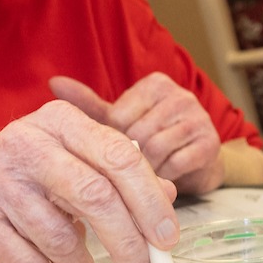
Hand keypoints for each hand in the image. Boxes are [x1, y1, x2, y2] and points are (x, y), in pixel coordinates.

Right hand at [0, 100, 179, 262]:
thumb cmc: (21, 179)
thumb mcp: (71, 162)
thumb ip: (118, 174)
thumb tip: (168, 196)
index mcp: (61, 120)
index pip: (120, 158)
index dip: (150, 202)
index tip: (168, 239)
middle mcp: (27, 140)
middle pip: (96, 196)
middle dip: (128, 243)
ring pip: (61, 237)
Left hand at [50, 73, 223, 195]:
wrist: (197, 164)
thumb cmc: (151, 140)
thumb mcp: (119, 122)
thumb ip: (88, 104)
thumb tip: (53, 82)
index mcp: (155, 85)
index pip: (119, 117)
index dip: (112, 143)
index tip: (114, 153)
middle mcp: (180, 96)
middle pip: (137, 134)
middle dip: (128, 160)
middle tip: (125, 172)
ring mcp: (199, 118)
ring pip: (156, 150)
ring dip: (146, 171)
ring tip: (143, 177)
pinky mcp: (209, 144)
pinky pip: (176, 164)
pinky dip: (165, 177)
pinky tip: (163, 180)